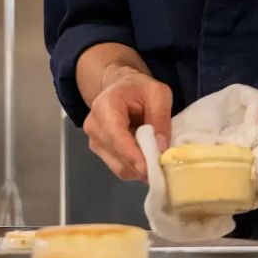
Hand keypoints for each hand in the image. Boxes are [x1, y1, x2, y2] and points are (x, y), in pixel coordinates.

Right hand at [84, 65, 171, 181]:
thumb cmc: (140, 89)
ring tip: (158, 159)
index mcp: (106, 106)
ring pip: (119, 166)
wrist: (122, 89)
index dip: (132, 154)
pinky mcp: (100, 151)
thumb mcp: (159, 94)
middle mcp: (94, 125)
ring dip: (140, 168)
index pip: (116, 135)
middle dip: (141, 164)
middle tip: (164, 166)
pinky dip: (136, 168)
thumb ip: (160, 117)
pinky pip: (120, 168)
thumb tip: (161, 147)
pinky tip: (147, 158)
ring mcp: (94, 140)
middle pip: (117, 154)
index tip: (150, 168)